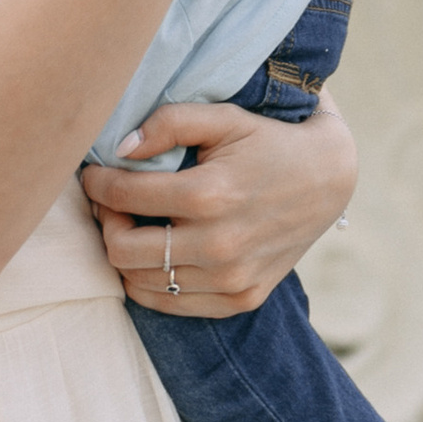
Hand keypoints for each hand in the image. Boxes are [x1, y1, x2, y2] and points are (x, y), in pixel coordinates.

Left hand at [80, 93, 357, 317]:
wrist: (329, 179)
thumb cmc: (269, 141)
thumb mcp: (225, 117)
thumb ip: (169, 123)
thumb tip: (119, 149)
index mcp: (210, 195)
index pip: (122, 196)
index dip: (96, 183)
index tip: (93, 173)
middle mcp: (219, 245)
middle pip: (120, 249)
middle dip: (105, 221)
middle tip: (111, 202)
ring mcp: (231, 279)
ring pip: (139, 282)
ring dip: (125, 252)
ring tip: (133, 224)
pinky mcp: (240, 299)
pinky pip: (169, 304)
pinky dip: (151, 281)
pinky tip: (157, 252)